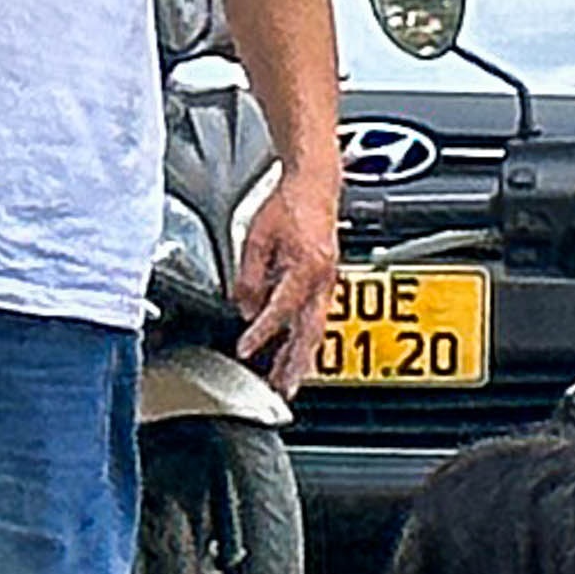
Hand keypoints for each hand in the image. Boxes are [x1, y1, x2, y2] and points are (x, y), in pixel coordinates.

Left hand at [230, 170, 340, 395]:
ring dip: (303, 359)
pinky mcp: (327, 281)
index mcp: (306, 267)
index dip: (261, 333)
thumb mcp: (256, 238)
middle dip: (295, 365)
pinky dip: (306, 339)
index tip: (245, 349)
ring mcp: (328, 282)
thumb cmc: (289, 203)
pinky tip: (297, 350)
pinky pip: (317, 317)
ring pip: (316, 330)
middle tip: (283, 390)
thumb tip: (245, 308)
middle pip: (309, 333)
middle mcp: (322, 279)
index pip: (280, 311)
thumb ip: (249, 276)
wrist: (316, 183)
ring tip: (290, 381)